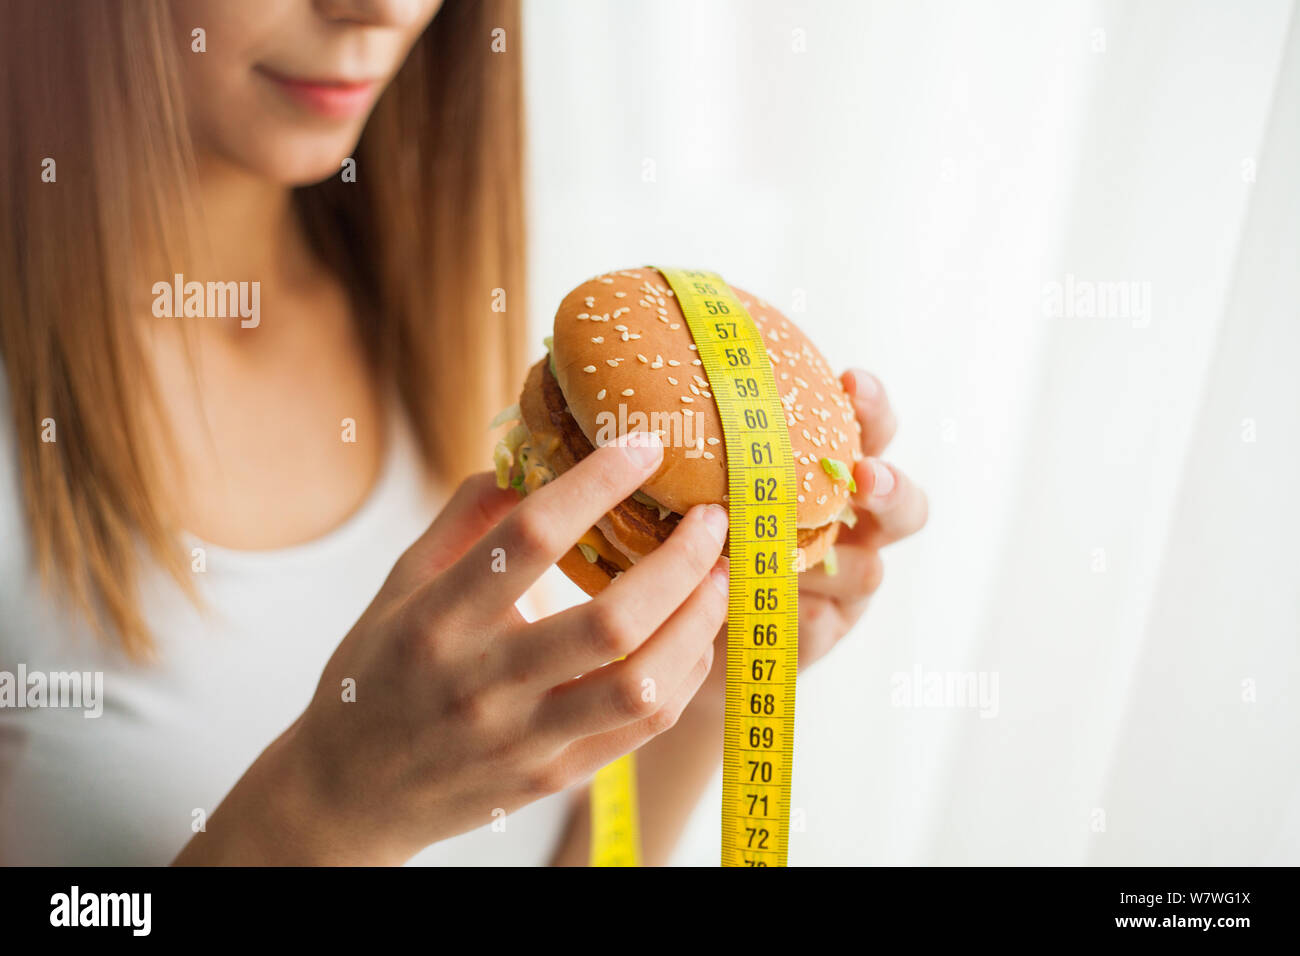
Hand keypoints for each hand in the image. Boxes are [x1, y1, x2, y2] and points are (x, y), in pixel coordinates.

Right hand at [177, 431, 729, 864]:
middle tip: (711, 520)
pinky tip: (695, 635)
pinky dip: (683, 672)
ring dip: (698, 622)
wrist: (351, 793)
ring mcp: (524, 738)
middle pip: (611, 620)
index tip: (645, 446)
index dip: (597, 484)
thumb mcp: (399, 586)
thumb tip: (526, 456)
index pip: (530, 538)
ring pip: (641, 683)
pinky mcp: (554, 776)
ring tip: (720, 577)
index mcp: (439, 620)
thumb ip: (463, 521)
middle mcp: (484, 683)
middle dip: (680, 562)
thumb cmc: (377, 675)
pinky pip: (642, 726)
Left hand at [693, 368, 926, 710]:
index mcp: (830, 474)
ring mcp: (843, 586)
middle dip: (889, 487)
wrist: (675, 624)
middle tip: (864, 476)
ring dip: (832, 562)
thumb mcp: (695, 482)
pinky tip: (770, 604)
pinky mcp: (819, 634)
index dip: (871, 407)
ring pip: (867, 571)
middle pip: (902, 503)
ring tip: (791, 554)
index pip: (871, 430)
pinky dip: (798, 612)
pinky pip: (822, 624)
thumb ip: (703, 446)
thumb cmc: (691, 529)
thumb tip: (661, 400)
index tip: (849, 383)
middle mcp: (850, 526)